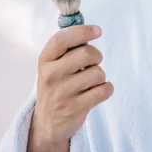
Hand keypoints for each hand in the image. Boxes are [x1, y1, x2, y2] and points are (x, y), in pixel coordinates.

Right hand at [30, 25, 113, 146]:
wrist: (48, 121)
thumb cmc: (57, 84)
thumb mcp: (54, 65)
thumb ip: (69, 48)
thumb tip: (92, 30)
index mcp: (45, 60)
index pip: (61, 39)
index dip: (83, 32)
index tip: (98, 31)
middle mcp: (50, 75)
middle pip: (87, 54)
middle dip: (97, 56)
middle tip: (93, 63)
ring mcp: (61, 93)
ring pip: (98, 73)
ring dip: (100, 76)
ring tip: (90, 82)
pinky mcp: (75, 108)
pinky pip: (104, 90)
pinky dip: (106, 89)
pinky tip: (96, 92)